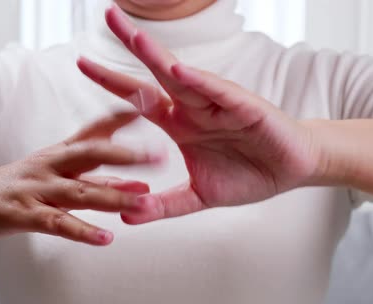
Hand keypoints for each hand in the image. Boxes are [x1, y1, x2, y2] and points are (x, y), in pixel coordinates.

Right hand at [0, 111, 156, 243]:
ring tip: (144, 203)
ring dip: (114, 197)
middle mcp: (52, 165)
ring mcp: (37, 188)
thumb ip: (103, 181)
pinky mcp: (24, 214)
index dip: (123, 116)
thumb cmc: (24, 184)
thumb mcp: (63, 176)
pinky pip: (58, 223)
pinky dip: (83, 231)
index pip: (96, 130)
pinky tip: (106, 239)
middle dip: (126, 155)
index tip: (151, 102)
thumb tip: (143, 184)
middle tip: (160, 155)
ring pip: (80, 192)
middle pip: (91, 155)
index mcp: (63, 153)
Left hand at [77, 4, 321, 223]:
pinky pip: (219, 93)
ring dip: (159, 57)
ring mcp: (218, 104)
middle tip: (109, 15)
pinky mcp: (246, 108)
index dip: (112, 81)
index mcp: (180, 124)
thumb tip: (125, 216)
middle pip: (156, 73)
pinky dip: (200, 82)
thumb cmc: (247, 174)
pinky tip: (179, 70)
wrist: (290, 172)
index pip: (139, 98)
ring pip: (184, 76)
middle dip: (132, 43)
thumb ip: (163, 205)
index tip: (82, 63)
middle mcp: (194, 108)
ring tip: (134, 37)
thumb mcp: (197, 196)